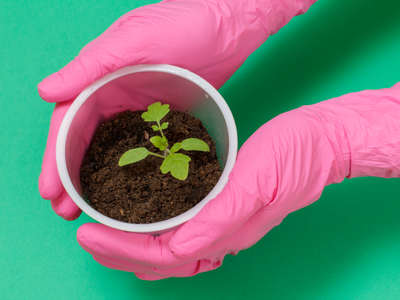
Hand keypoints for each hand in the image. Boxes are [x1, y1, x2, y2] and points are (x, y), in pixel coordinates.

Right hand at [38, 0, 315, 218]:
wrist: (231, 28)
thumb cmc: (186, 23)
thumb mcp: (135, 41)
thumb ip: (92, 66)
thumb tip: (45, 92)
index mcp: (101, 78)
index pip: (69, 121)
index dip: (57, 157)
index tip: (50, 190)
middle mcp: (116, 95)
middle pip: (86, 140)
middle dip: (72, 175)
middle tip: (65, 210)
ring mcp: (142, 108)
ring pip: (113, 148)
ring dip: (99, 177)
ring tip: (90, 208)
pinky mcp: (166, 117)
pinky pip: (143, 147)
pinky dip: (132, 169)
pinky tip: (130, 191)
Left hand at [77, 79, 399, 279]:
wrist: (321, 144)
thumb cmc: (294, 159)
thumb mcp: (255, 184)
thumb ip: (219, 221)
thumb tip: (179, 250)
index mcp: (226, 232)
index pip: (163, 257)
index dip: (122, 249)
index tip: (89, 231)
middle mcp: (221, 234)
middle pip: (160, 260)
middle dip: (119, 252)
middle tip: (87, 233)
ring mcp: (224, 222)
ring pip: (169, 248)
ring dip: (132, 243)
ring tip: (104, 227)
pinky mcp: (224, 205)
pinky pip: (181, 227)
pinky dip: (153, 227)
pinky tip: (142, 212)